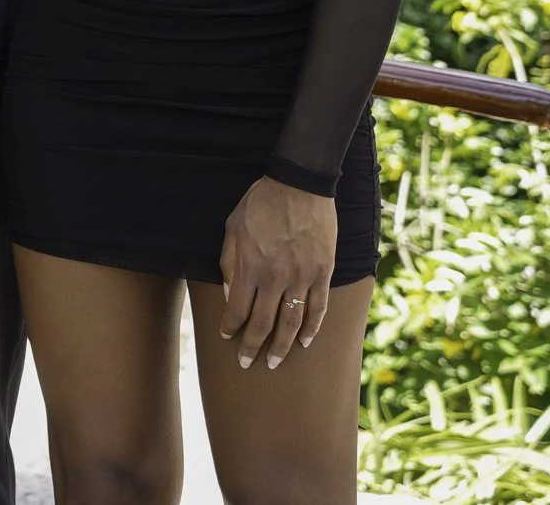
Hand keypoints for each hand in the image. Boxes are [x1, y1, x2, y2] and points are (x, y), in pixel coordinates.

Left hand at [216, 175, 336, 369]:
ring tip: (275, 362)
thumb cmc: (260, 204)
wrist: (298, 186)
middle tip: (247, 363)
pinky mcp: (323, 272)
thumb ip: (229, 262)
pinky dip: (312, 327)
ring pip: (292, 321)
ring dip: (283, 345)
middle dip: (253, 346)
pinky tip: (305, 342)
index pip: (238, 309)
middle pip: (264, 322)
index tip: (226, 337)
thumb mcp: (232, 228)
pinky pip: (318, 307)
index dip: (231, 327)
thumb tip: (231, 293)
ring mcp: (302, 277)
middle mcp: (276, 277)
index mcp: (251, 267)